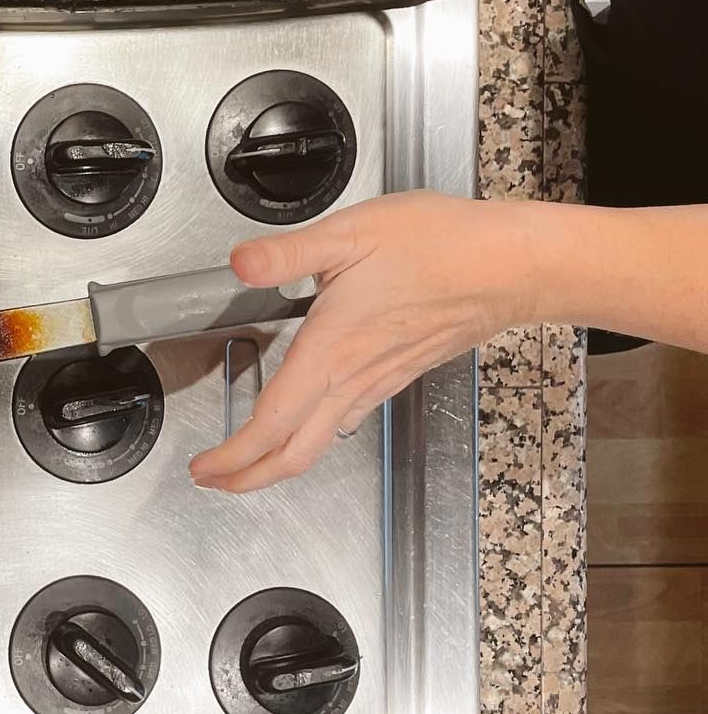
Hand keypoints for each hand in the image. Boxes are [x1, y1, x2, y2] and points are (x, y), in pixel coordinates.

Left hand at [190, 192, 538, 492]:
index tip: (204, 470)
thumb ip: (287, 252)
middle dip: (248, 477)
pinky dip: (311, 436)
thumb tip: (240, 263)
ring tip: (247, 458)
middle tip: (214, 480)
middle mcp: (352, 377)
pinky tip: (304, 420)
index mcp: (330, 350)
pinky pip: (345, 421)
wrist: (509, 267)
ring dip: (277, 460)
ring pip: (320, 442)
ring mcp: (377, 382)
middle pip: (294, 453)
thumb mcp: (352, 233)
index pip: (271, 423)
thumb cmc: (440, 245)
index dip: (233, 456)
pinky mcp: (396, 375)